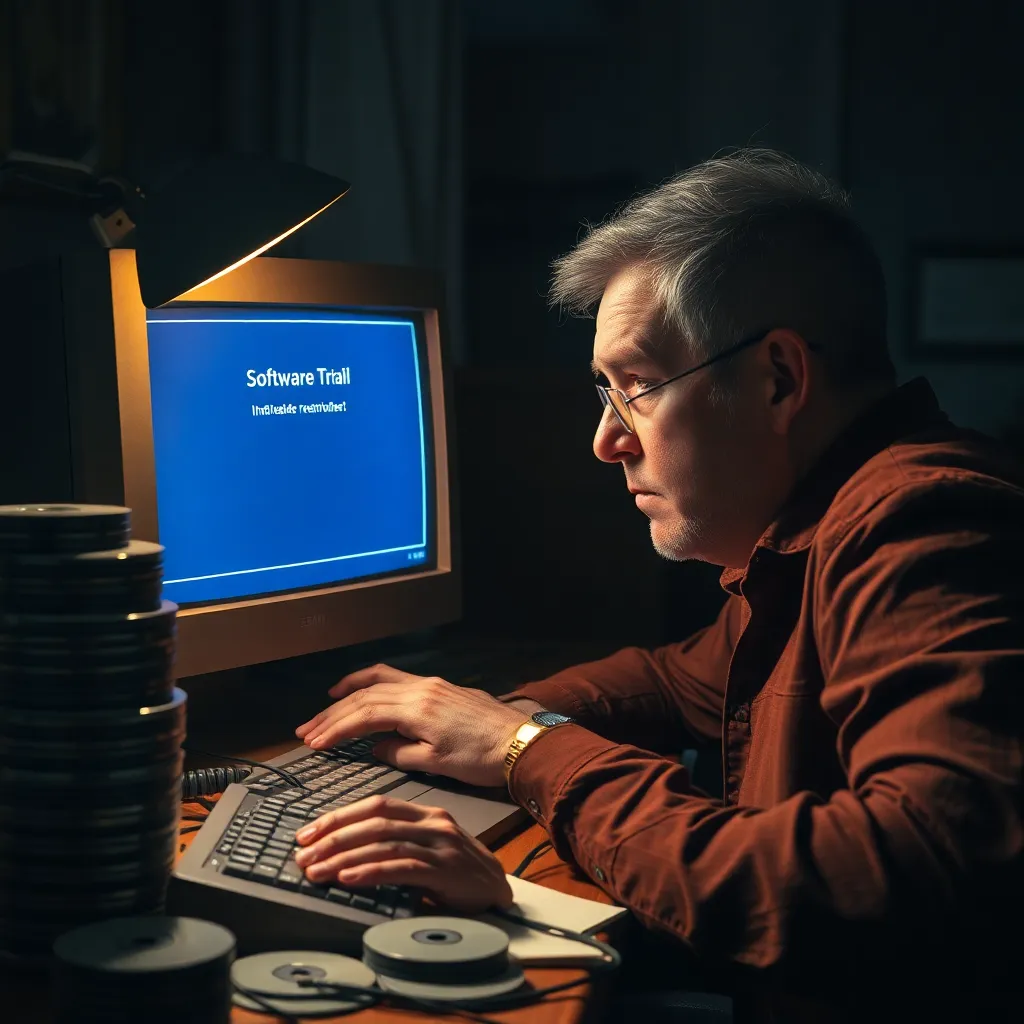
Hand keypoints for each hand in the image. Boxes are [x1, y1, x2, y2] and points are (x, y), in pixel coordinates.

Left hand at [293, 794, 513, 911]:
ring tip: (317, 871)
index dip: (338, 817)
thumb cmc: (458, 873)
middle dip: (333, 837)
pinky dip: (371, 872)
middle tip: (303, 855)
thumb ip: (395, 845)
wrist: (499, 891)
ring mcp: (440, 845)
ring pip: (384, 843)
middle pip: (374, 821)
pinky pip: (401, 867)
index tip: (308, 833)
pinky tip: (349, 879)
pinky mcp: (445, 869)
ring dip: (345, 857)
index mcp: (424, 813)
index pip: (375, 805)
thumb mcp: (426, 849)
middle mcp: (432, 822)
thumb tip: (345, 855)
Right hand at [295, 664, 528, 787]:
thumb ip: (400, 753)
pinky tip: (367, 689)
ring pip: (380, 680)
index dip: (336, 728)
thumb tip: (376, 747)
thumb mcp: (436, 763)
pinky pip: (398, 677)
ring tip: (327, 701)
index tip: (314, 742)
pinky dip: (375, 682)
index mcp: (417, 708)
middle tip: (308, 729)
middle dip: (334, 712)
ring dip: (351, 692)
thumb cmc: (482, 758)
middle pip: (366, 695)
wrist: (521, 742)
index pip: (364, 715)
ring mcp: (431, 683)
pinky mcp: (441, 686)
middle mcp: (420, 688)